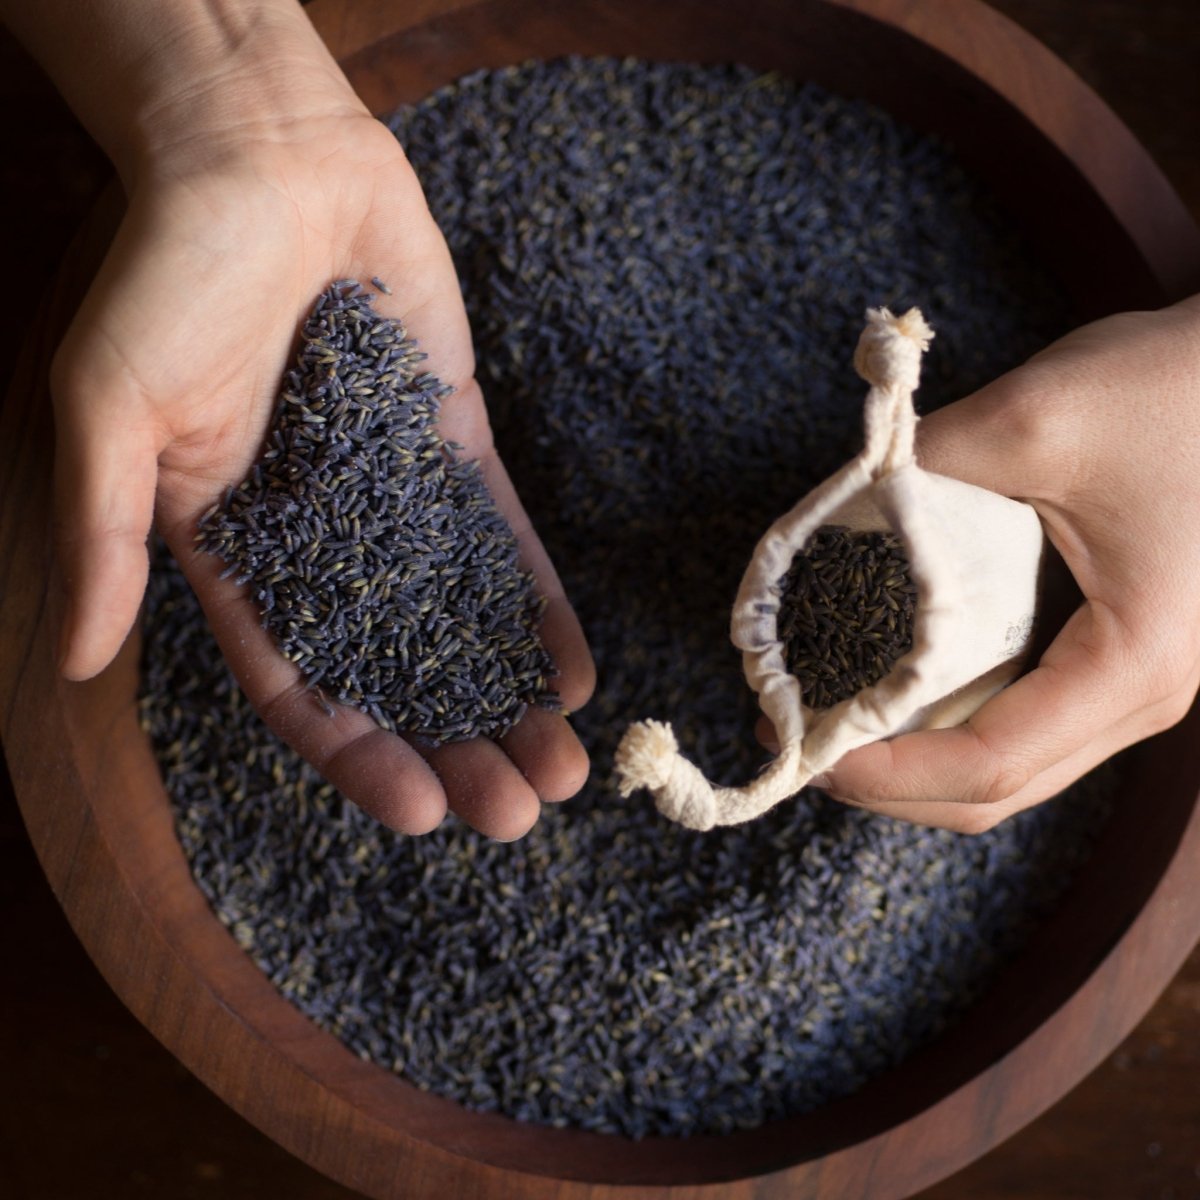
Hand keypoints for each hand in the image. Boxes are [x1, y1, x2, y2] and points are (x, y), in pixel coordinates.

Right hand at [43, 3, 593, 838]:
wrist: (265, 157)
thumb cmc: (170, 274)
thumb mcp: (109, 408)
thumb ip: (102, 536)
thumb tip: (75, 661)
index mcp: (230, 548)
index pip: (296, 680)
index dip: (356, 751)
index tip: (420, 810)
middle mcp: (318, 538)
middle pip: (394, 669)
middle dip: (455, 744)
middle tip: (519, 810)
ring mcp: (393, 497)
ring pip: (456, 619)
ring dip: (509, 697)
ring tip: (564, 764)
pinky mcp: (452, 446)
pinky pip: (501, 540)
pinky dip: (535, 606)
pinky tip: (573, 670)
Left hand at [766, 297, 1199, 831]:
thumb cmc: (1176, 390)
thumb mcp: (1034, 420)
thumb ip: (922, 473)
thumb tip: (835, 517)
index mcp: (1133, 662)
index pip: (989, 762)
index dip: (885, 772)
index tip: (804, 746)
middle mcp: (1141, 697)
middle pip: (994, 789)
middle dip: (886, 779)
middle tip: (797, 738)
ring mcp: (1130, 686)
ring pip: (1006, 765)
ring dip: (912, 758)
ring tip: (828, 716)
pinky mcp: (1112, 657)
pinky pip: (1019, 720)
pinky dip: (945, 722)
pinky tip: (887, 686)